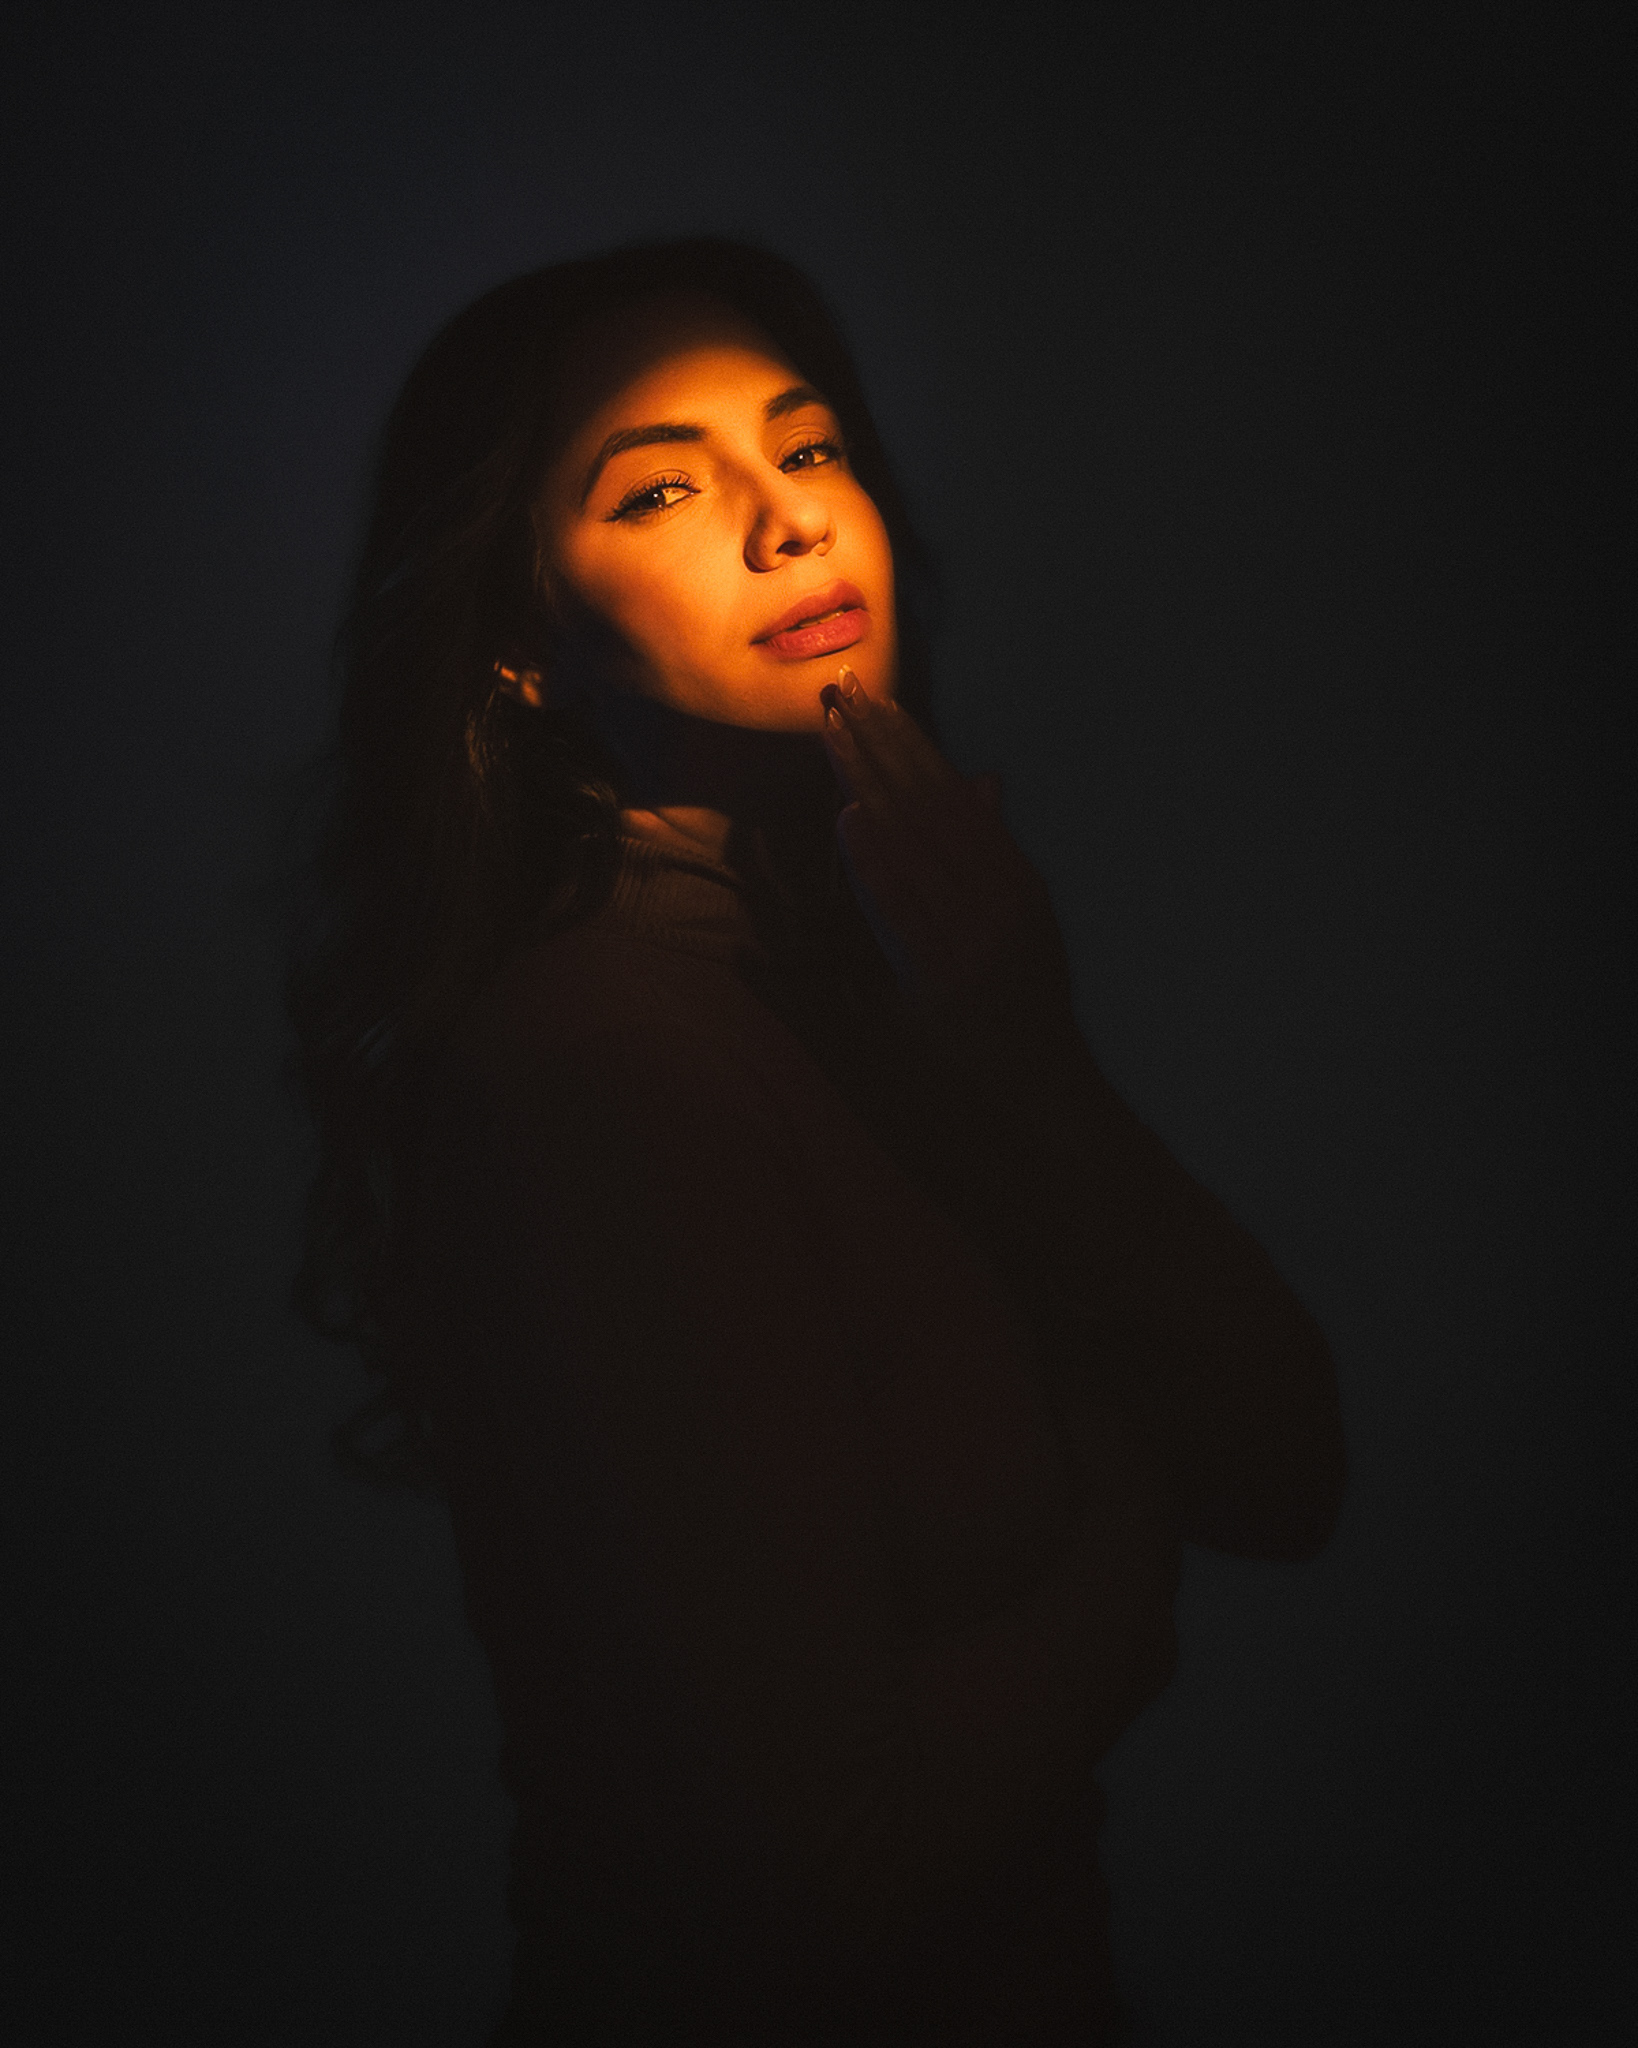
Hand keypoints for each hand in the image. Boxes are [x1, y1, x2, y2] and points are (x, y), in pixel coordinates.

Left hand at [819, 665, 1081, 1074]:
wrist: (1045, 1082)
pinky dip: (875, 862)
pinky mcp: (947, 978)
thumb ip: (998, 851)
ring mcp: (975, 939)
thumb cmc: (1028, 999)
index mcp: (1017, 881)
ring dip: (871, 787)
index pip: (957, 798)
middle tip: (843, 696)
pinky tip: (850, 821)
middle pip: (933, 808)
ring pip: (916, 847)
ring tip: (835, 738)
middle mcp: (1001, 901)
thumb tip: (982, 780)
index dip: (914, 745)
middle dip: (884, 748)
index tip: (877, 701)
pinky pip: (905, 911)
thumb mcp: (1026, 917)